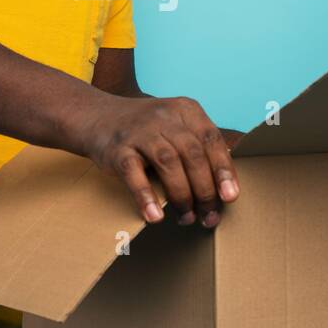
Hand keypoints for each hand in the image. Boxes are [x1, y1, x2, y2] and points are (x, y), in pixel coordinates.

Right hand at [76, 94, 240, 228]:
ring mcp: (139, 131)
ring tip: (186, 217)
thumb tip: (225, 188)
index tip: (230, 196)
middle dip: (204, 189)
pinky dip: (146, 196)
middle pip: (192, 154)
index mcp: (186, 110)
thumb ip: (199, 148)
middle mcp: (164, 116)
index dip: (223, 169)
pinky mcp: (117, 148)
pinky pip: (133, 173)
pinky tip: (154, 215)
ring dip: (181, 195)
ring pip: (168, 162)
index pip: (211, 139)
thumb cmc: (147, 130)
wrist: (97, 118)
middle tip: (208, 216)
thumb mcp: (176, 126)